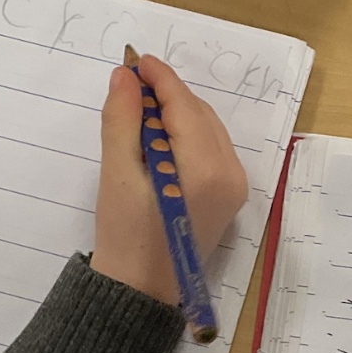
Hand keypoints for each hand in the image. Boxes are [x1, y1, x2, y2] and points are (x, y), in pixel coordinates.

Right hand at [91, 54, 248, 305]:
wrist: (139, 292)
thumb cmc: (124, 237)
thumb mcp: (117, 175)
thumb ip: (122, 120)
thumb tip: (125, 77)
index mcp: (206, 170)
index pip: (185, 107)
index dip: (160, 80)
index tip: (135, 60)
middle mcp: (230, 175)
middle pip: (199, 116)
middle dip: (167, 95)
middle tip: (131, 84)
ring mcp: (234, 187)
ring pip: (207, 130)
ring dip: (177, 113)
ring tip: (139, 108)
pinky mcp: (228, 197)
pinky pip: (211, 150)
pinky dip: (186, 135)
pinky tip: (158, 136)